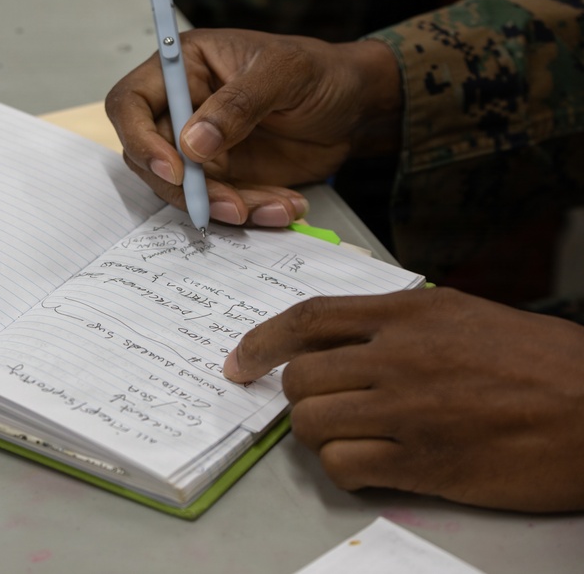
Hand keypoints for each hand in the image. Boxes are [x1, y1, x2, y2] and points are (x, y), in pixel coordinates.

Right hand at [105, 28, 400, 226]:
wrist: (356, 106)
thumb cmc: (319, 72)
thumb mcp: (284, 73)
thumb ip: (238, 104)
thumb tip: (192, 144)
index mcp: (184, 67)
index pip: (130, 103)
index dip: (140, 138)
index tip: (174, 167)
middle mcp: (181, 108)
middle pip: (149, 158)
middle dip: (186, 187)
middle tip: (231, 203)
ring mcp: (200, 147)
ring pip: (183, 190)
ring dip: (222, 206)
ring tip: (272, 206)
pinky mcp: (224, 176)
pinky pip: (219, 203)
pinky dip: (249, 212)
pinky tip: (283, 206)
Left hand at [222, 287, 583, 511]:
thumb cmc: (541, 362)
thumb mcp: (467, 317)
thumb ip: (402, 323)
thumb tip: (344, 341)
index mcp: (410, 313)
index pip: (309, 319)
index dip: (262, 341)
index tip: (239, 362)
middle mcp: (401, 356)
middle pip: (302, 378)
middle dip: (297, 398)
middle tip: (319, 410)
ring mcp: (411, 410)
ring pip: (313, 424)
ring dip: (318, 435)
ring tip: (350, 437)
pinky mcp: (426, 462)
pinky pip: (345, 466)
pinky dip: (343, 468)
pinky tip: (370, 465)